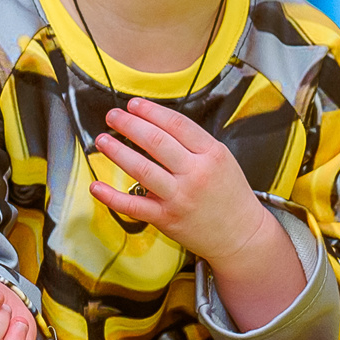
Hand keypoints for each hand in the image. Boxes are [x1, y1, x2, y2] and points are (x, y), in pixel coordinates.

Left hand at [92, 100, 278, 270]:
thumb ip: (193, 144)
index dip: (151, 111)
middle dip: (129, 125)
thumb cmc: (230, 195)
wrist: (242, 235)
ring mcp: (180, 197)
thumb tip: (156, 125)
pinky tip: (96, 186)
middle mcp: (195, 174)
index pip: (176, 124)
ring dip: (117, 152)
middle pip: (156, 141)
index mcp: (211, 154)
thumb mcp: (222, 160)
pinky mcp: (167, 219)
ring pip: (141, 169)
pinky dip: (111, 196)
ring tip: (103, 139)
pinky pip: (133, 206)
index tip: (134, 104)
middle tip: (113, 116)